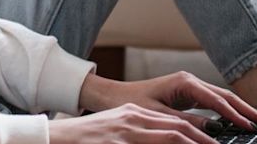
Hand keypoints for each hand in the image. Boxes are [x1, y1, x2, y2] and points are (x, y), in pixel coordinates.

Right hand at [48, 103, 214, 142]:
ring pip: (170, 136)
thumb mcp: (115, 133)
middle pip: (178, 127)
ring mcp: (125, 131)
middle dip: (204, 140)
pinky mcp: (117, 142)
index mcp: (134, 115)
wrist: (53, 138)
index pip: (175, 122)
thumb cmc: (84, 140)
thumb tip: (168, 140)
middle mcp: (132, 119)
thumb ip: (139, 136)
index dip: (199, 134)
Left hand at [77, 71, 256, 135]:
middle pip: (226, 96)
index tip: (251, 127)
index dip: (235, 115)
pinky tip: (239, 122)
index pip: (217, 100)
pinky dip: (228, 112)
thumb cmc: (130, 103)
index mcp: (184, 83)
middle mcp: (190, 81)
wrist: (112, 96)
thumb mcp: (158, 116)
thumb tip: (213, 131)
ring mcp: (190, 87)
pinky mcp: (188, 94)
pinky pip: (214, 103)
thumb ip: (186, 123)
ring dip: (241, 110)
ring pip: (222, 99)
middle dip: (247, 110)